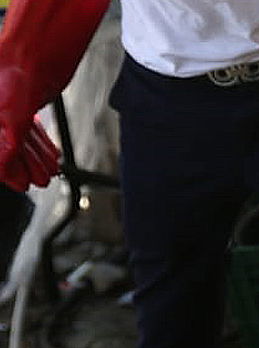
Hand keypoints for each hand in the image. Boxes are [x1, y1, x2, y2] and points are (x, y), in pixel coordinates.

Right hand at [0, 68, 58, 191]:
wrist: (33, 50)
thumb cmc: (13, 73)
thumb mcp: (9, 119)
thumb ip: (5, 147)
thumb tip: (3, 167)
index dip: (7, 172)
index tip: (21, 184)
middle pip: (5, 149)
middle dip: (25, 167)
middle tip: (39, 181)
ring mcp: (4, 109)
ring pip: (19, 140)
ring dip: (35, 158)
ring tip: (48, 172)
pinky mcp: (21, 104)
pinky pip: (28, 130)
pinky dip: (39, 143)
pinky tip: (50, 155)